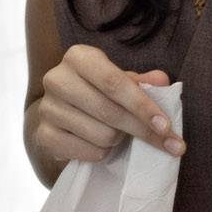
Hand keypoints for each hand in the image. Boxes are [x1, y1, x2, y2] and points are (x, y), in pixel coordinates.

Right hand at [30, 45, 184, 171]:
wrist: (62, 112)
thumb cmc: (99, 92)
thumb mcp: (122, 81)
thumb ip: (143, 83)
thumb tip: (162, 81)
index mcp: (78, 57)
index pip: (114, 82)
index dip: (143, 106)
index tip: (166, 127)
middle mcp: (56, 79)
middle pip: (110, 112)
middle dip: (142, 130)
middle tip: (167, 144)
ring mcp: (47, 108)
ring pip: (102, 135)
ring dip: (119, 140)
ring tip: (118, 134)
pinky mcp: (43, 135)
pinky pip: (89, 153)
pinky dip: (103, 153)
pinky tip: (101, 144)